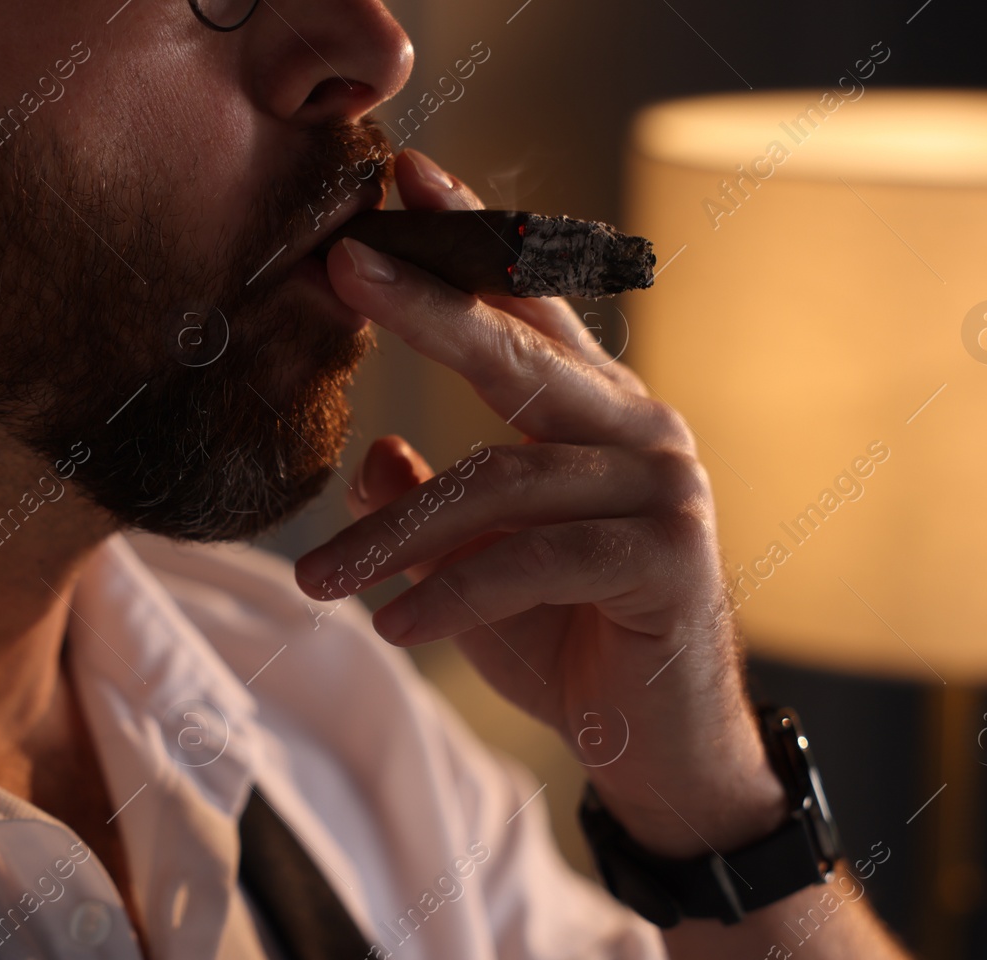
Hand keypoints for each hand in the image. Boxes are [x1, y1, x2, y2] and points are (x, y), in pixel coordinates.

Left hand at [295, 149, 785, 857]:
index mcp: (601, 417)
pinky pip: (534, 559)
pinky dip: (454, 594)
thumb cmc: (571, 645)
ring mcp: (666, 489)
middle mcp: (642, 433)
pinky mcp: (669, 556)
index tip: (404, 178)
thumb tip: (375, 456)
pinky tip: (396, 626)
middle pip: (521, 356)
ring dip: (397, 536)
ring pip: (504, 480)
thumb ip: (433, 509)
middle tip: (343, 264)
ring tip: (316, 579)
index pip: (532, 310)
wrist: (661, 753)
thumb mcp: (477, 572)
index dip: (472, 240)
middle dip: (427, 306)